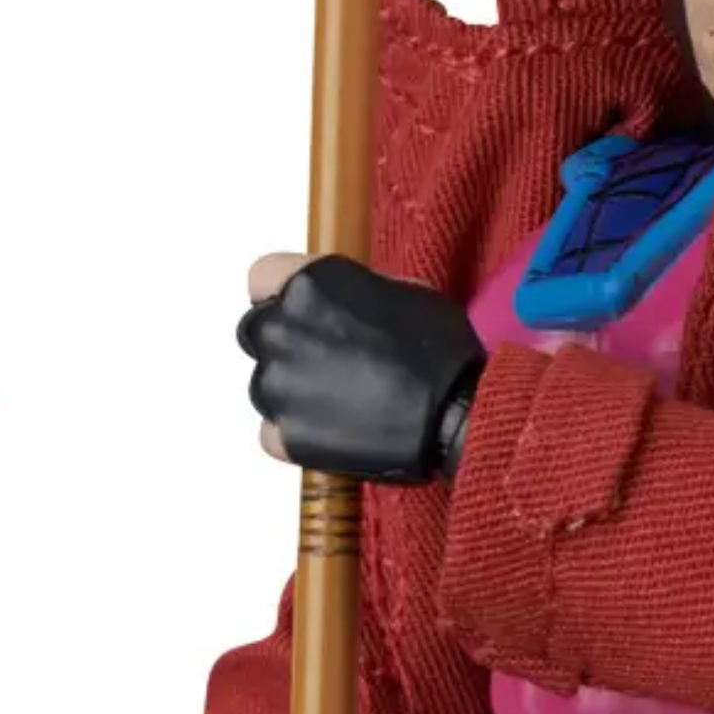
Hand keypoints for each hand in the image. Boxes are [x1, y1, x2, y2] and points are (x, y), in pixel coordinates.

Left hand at [238, 251, 483, 483]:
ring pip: (265, 385)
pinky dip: (297, 434)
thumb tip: (338, 303)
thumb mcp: (401, 290)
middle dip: (287, 345)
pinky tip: (336, 430)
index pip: (260, 278)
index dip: (281, 295)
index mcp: (308, 283)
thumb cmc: (441, 349)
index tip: (305, 313)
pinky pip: (272, 432)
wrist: (458, 414)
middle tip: (331, 363)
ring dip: (294, 391)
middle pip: (255, 332)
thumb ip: (350, 293)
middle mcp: (281, 328)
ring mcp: (278, 384)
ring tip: (344, 401)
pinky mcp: (284, 434)